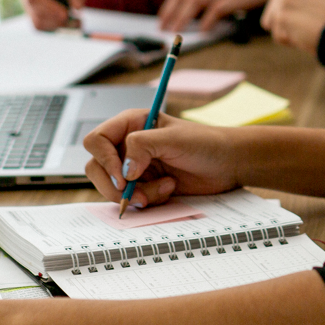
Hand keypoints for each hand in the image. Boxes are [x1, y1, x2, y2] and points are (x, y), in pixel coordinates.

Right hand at [21, 0, 85, 29]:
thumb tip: (78, 8)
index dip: (49, 8)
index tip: (66, 14)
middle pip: (36, 14)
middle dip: (57, 21)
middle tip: (78, 21)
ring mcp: (30, 3)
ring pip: (39, 23)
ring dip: (59, 26)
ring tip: (78, 22)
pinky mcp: (37, 10)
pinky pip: (44, 24)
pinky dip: (58, 26)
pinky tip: (72, 21)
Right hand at [84, 109, 241, 208]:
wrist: (228, 164)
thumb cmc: (205, 143)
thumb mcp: (174, 139)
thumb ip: (143, 146)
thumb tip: (123, 170)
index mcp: (130, 124)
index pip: (96, 140)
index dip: (104, 159)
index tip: (124, 176)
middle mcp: (127, 145)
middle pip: (96, 168)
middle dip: (115, 186)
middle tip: (136, 195)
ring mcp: (135, 167)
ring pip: (112, 188)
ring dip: (135, 194)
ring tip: (164, 189)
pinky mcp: (144, 186)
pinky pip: (130, 199)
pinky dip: (148, 200)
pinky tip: (169, 190)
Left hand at [158, 0, 266, 31]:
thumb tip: (198, 4)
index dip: (170, 3)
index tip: (163, 17)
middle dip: (170, 12)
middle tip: (163, 28)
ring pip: (194, 1)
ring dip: (182, 18)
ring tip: (175, 32)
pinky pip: (216, 10)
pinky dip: (207, 21)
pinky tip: (202, 31)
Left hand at [260, 0, 324, 55]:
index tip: (282, 10)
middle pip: (271, 7)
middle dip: (284, 20)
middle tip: (306, 25)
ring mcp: (284, 0)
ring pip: (273, 22)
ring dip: (287, 32)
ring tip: (307, 30)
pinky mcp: (281, 17)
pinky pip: (277, 35)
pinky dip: (289, 42)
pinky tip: (305, 37)